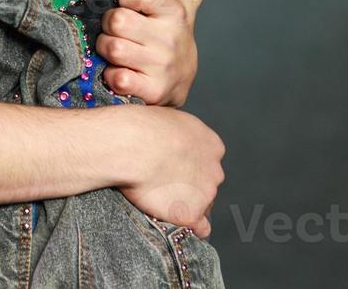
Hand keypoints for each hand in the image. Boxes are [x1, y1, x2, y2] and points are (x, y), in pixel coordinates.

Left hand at [98, 0, 214, 106]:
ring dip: (106, 49)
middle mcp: (169, 38)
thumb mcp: (185, 6)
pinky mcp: (152, 90)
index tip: (128, 3)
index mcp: (174, 13)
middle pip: (117, 20)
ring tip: (116, 49)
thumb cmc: (172, 37)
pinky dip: (111, 76)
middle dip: (109, 25)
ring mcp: (161, 65)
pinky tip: (120, 72)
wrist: (180, 83)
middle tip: (116, 29)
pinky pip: (117, 78)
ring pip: (113, 48)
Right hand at [118, 106, 224, 236]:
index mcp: (212, 144)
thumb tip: (167, 142)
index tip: (172, 167)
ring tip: (160, 200)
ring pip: (203, 205)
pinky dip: (192, 227)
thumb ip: (177, 134)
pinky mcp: (191, 214)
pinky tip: (177, 223)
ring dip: (187, 204)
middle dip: (191, 186)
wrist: (132, 144)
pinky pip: (200, 228)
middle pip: (208, 184)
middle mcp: (215, 170)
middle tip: (164, 184)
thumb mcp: (168, 118)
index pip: (207, 161)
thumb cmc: (142, 127)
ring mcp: (206, 193)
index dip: (189, 166)